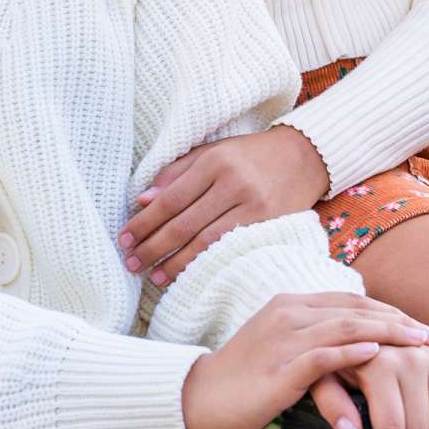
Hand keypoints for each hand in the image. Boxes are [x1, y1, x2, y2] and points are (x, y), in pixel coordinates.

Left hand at [121, 127, 330, 285]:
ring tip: (153, 276)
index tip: (124, 238)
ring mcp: (252, 205)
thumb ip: (176, 173)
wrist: (304, 156)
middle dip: (153, 245)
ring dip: (175, 262)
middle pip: (183, 222)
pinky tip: (187, 273)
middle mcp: (232, 182)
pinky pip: (228, 247)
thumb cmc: (250, 155)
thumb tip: (142, 199)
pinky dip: (204, 262)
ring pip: (204, 240)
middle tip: (131, 262)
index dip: (144, 221)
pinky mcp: (267, 223)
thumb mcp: (212, 152)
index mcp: (214, 161)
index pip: (170, 198)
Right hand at [179, 292, 428, 428]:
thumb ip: (314, 344)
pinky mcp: (279, 366)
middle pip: (355, 309)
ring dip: (389, 334)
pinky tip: (379, 353)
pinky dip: (353, 352)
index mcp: (290, 304)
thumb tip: (356, 352)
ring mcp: (283, 337)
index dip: (387, 311)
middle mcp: (288, 312)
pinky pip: (323, 355)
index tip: (417, 325)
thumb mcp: (282, 350)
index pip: (349, 301)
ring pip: (346, 327)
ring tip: (420, 344)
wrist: (199, 397)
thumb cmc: (243, 379)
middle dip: (398, 321)